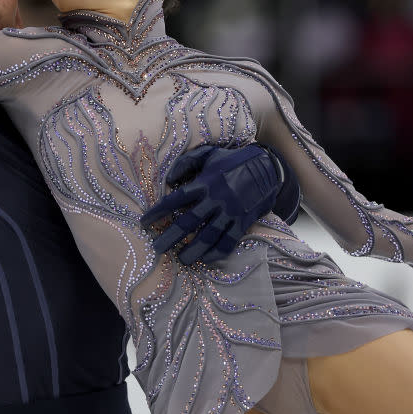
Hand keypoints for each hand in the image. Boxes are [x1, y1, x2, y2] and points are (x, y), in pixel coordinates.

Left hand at [141, 144, 287, 264]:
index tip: (144, 222)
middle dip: (170, 237)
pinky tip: (206, 259)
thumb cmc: (233, 161)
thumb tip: (169, 180)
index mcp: (205, 182)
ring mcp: (231, 212)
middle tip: (157, 249)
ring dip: (193, 250)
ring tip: (181, 259)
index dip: (158, 212)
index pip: (176, 199)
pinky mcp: (244, 222)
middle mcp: (216, 199)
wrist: (268, 167)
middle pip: (189, 222)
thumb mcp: (209, 154)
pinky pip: (229, 241)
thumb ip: (187, 163)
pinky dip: (217, 252)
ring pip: (208, 236)